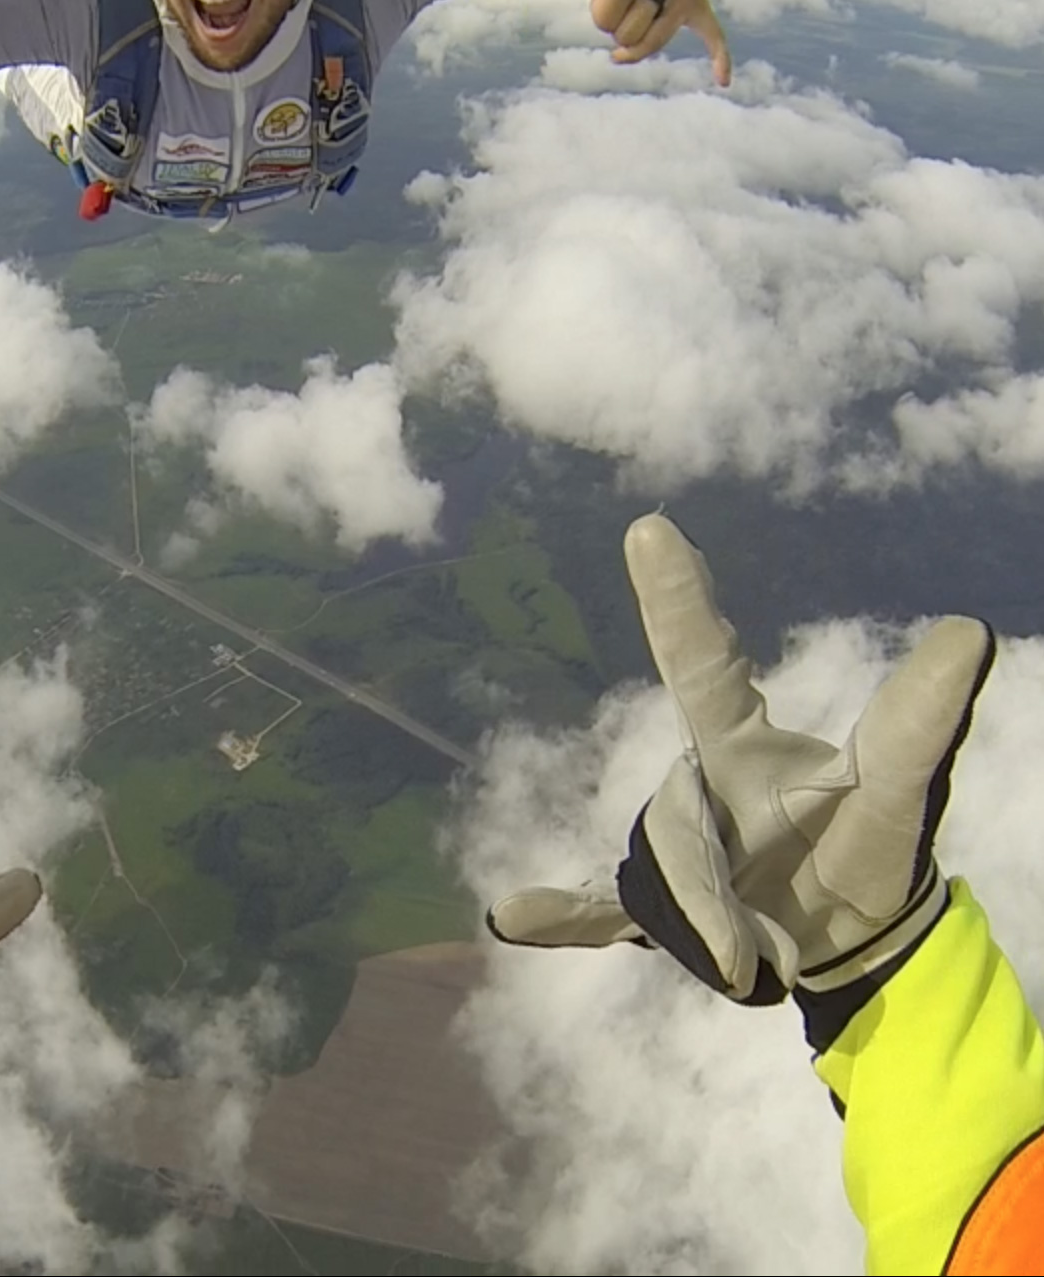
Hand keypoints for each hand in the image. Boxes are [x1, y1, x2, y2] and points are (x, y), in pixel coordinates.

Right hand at [487, 513, 993, 1004]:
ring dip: (709, 925)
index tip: (649, 528)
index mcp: (737, 746)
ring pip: (661, 876)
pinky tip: (512, 913)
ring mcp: (669, 850)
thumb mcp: (896, 792)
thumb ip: (918, 724)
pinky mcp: (656, 916)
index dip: (678, 600)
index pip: (701, 664)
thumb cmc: (867, 847)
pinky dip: (562, 916)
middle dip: (695, 853)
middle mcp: (692, 786)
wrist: (847, 935)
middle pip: (676, 810)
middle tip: (689, 732)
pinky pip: (599, 914)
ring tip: (754, 954)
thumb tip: (970, 629)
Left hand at [524, 0, 731, 87]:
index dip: (601, 7)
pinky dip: (719, 57)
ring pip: (650, 45)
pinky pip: (713, 35)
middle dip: (617, 26)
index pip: (608, 12)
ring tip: (630, 30)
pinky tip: (722, 80)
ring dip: (635, 42)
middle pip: (628, 34)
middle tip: (623, 4)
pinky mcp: (698, 9)